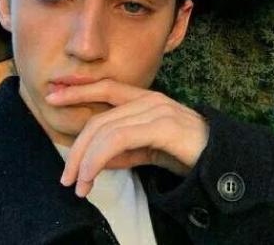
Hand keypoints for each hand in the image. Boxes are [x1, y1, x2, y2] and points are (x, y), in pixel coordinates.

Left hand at [45, 79, 209, 196]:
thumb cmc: (184, 150)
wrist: (219, 156)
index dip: (79, 90)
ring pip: (106, 129)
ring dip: (86, 159)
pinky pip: (119, 138)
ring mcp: (156, 110)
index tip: (54, 96)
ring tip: (79, 185)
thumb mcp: (148, 150)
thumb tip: (96, 159)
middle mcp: (149, 99)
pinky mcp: (162, 125)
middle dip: (77, 147)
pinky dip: (99, 158)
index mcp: (146, 99)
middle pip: (100, 118)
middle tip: (67, 177)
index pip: (107, 88)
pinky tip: (93, 176)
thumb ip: (123, 151)